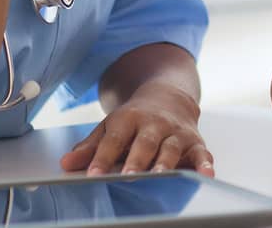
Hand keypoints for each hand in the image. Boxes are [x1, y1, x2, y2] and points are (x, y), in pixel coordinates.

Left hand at [60, 82, 214, 176]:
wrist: (168, 96)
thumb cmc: (135, 118)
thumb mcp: (110, 126)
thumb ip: (89, 147)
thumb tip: (65, 165)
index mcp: (129, 118)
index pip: (114, 139)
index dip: (103, 157)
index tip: (93, 174)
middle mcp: (154, 123)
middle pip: (145, 142)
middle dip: (137, 160)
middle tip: (129, 176)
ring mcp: (175, 132)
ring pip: (171, 147)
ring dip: (166, 162)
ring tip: (160, 176)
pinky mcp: (194, 141)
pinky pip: (201, 153)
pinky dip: (205, 164)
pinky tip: (206, 175)